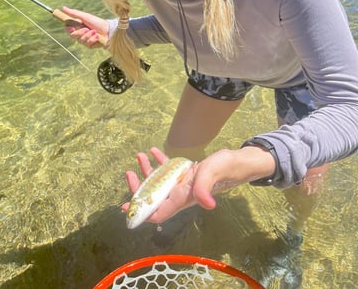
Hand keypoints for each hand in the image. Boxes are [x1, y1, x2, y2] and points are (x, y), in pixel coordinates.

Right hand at [62, 6, 108, 47]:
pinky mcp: (89, 45)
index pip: (67, 29)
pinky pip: (87, 44)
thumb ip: (74, 13)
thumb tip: (63, 7)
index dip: (68, 29)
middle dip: (79, 32)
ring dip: (88, 36)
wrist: (108, 29)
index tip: (72, 28)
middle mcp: (79, 33)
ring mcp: (84, 40)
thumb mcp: (85, 16)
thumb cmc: (96, 22)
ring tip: (94, 32)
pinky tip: (97, 37)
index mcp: (77, 26)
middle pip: (72, 36)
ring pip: (80, 40)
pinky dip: (92, 40)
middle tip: (86, 29)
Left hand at [122, 146, 275, 224]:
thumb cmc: (225, 169)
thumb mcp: (212, 174)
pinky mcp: (185, 173)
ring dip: (147, 171)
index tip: (126, 207)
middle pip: (153, 197)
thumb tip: (207, 204)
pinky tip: (154, 150)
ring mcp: (181, 184)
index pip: (158, 212)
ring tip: (140, 156)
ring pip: (158, 182)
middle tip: (130, 173)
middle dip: (139, 187)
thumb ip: (205, 187)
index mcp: (183, 198)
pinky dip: (159, 160)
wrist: (237, 163)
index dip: (141, 213)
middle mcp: (179, 194)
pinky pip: (168, 169)